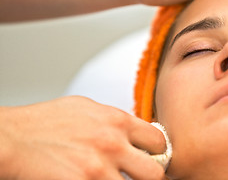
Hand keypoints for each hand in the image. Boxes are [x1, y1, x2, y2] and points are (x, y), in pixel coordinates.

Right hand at [0, 96, 165, 179]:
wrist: (13, 138)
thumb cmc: (46, 122)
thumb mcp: (87, 109)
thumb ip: (114, 120)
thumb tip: (133, 132)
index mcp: (116, 121)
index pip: (159, 141)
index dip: (157, 154)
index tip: (151, 160)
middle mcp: (112, 143)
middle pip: (155, 173)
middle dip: (150, 178)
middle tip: (140, 178)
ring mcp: (98, 169)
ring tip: (114, 179)